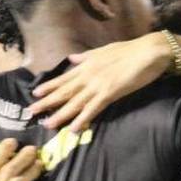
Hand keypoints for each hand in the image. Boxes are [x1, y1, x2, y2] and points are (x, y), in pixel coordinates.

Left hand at [28, 31, 170, 131]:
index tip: (34, 93)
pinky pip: (93, 109)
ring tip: (47, 124)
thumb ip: (85, 57)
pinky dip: (83, 119)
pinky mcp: (109, 93)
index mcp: (86, 65)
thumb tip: (71, 59)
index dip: (48, 86)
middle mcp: (88, 75)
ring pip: (74, 102)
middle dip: (47, 102)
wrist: (149, 51)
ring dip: (60, 114)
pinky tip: (73, 129)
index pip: (63, 78)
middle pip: (64, 91)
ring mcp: (97, 85)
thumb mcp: (103, 50)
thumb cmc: (129, 50)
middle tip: (31, 111)